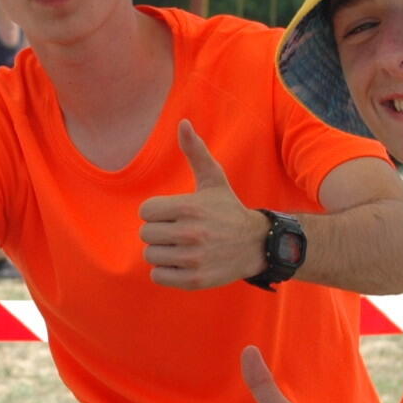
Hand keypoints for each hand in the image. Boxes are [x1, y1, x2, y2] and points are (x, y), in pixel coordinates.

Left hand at [138, 120, 267, 288]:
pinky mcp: (195, 279)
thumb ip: (195, 152)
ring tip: (183, 247)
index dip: (157, 213)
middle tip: (180, 232)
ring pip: (151, 256)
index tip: (174, 214)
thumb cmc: (228, 209)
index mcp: (189, 207)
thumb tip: (183, 123)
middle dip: (160, 233)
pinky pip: (158, 276)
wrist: (256, 245)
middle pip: (146, 234)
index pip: (146, 212)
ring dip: (163, 253)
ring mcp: (193, 258)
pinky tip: (184, 262)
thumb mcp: (214, 179)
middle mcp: (191, 233)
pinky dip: (167, 272)